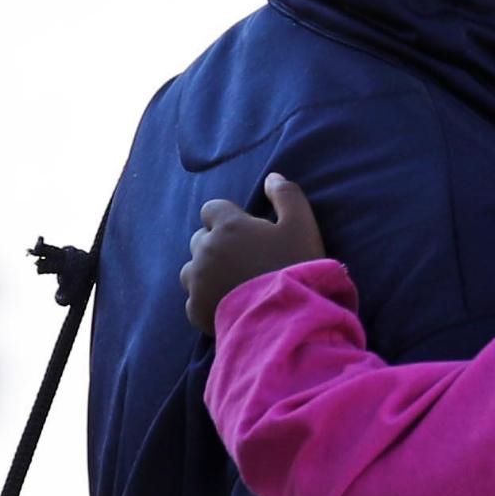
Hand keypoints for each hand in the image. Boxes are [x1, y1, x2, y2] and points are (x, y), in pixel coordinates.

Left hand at [181, 174, 326, 332]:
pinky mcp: (195, 308)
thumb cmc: (296, 268)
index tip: (247, 233)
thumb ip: (288, 196)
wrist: (286, 318)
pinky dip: (207, 301)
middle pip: (200, 239)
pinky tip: (229, 306)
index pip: (212, 209)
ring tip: (233, 285)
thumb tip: (272, 177)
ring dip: (207, 273)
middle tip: (245, 261)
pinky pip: (194, 299)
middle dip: (217, 246)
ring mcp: (197, 280)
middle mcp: (206, 249)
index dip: (228, 219)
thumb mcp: (303, 226)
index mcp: (228, 226)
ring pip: (192, 270)